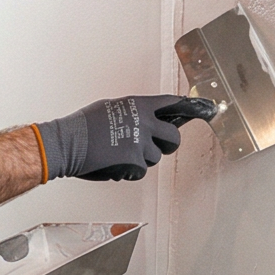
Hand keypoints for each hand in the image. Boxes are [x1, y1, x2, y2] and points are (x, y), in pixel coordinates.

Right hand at [34, 95, 213, 181]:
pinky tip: (113, 164)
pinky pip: (141, 170)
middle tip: (156, 146)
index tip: (206, 109)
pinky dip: (129, 171)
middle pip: (174, 137)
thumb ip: (131, 113)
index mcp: (138, 105)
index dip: (189, 108)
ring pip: (155, 157)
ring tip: (119, 154)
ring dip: (141, 159)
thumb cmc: (82, 126)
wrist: (67, 143)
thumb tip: (143, 120)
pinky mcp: (135, 162)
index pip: (171, 104)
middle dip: (167, 144)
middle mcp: (144, 122)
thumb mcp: (110, 108)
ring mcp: (141, 143)